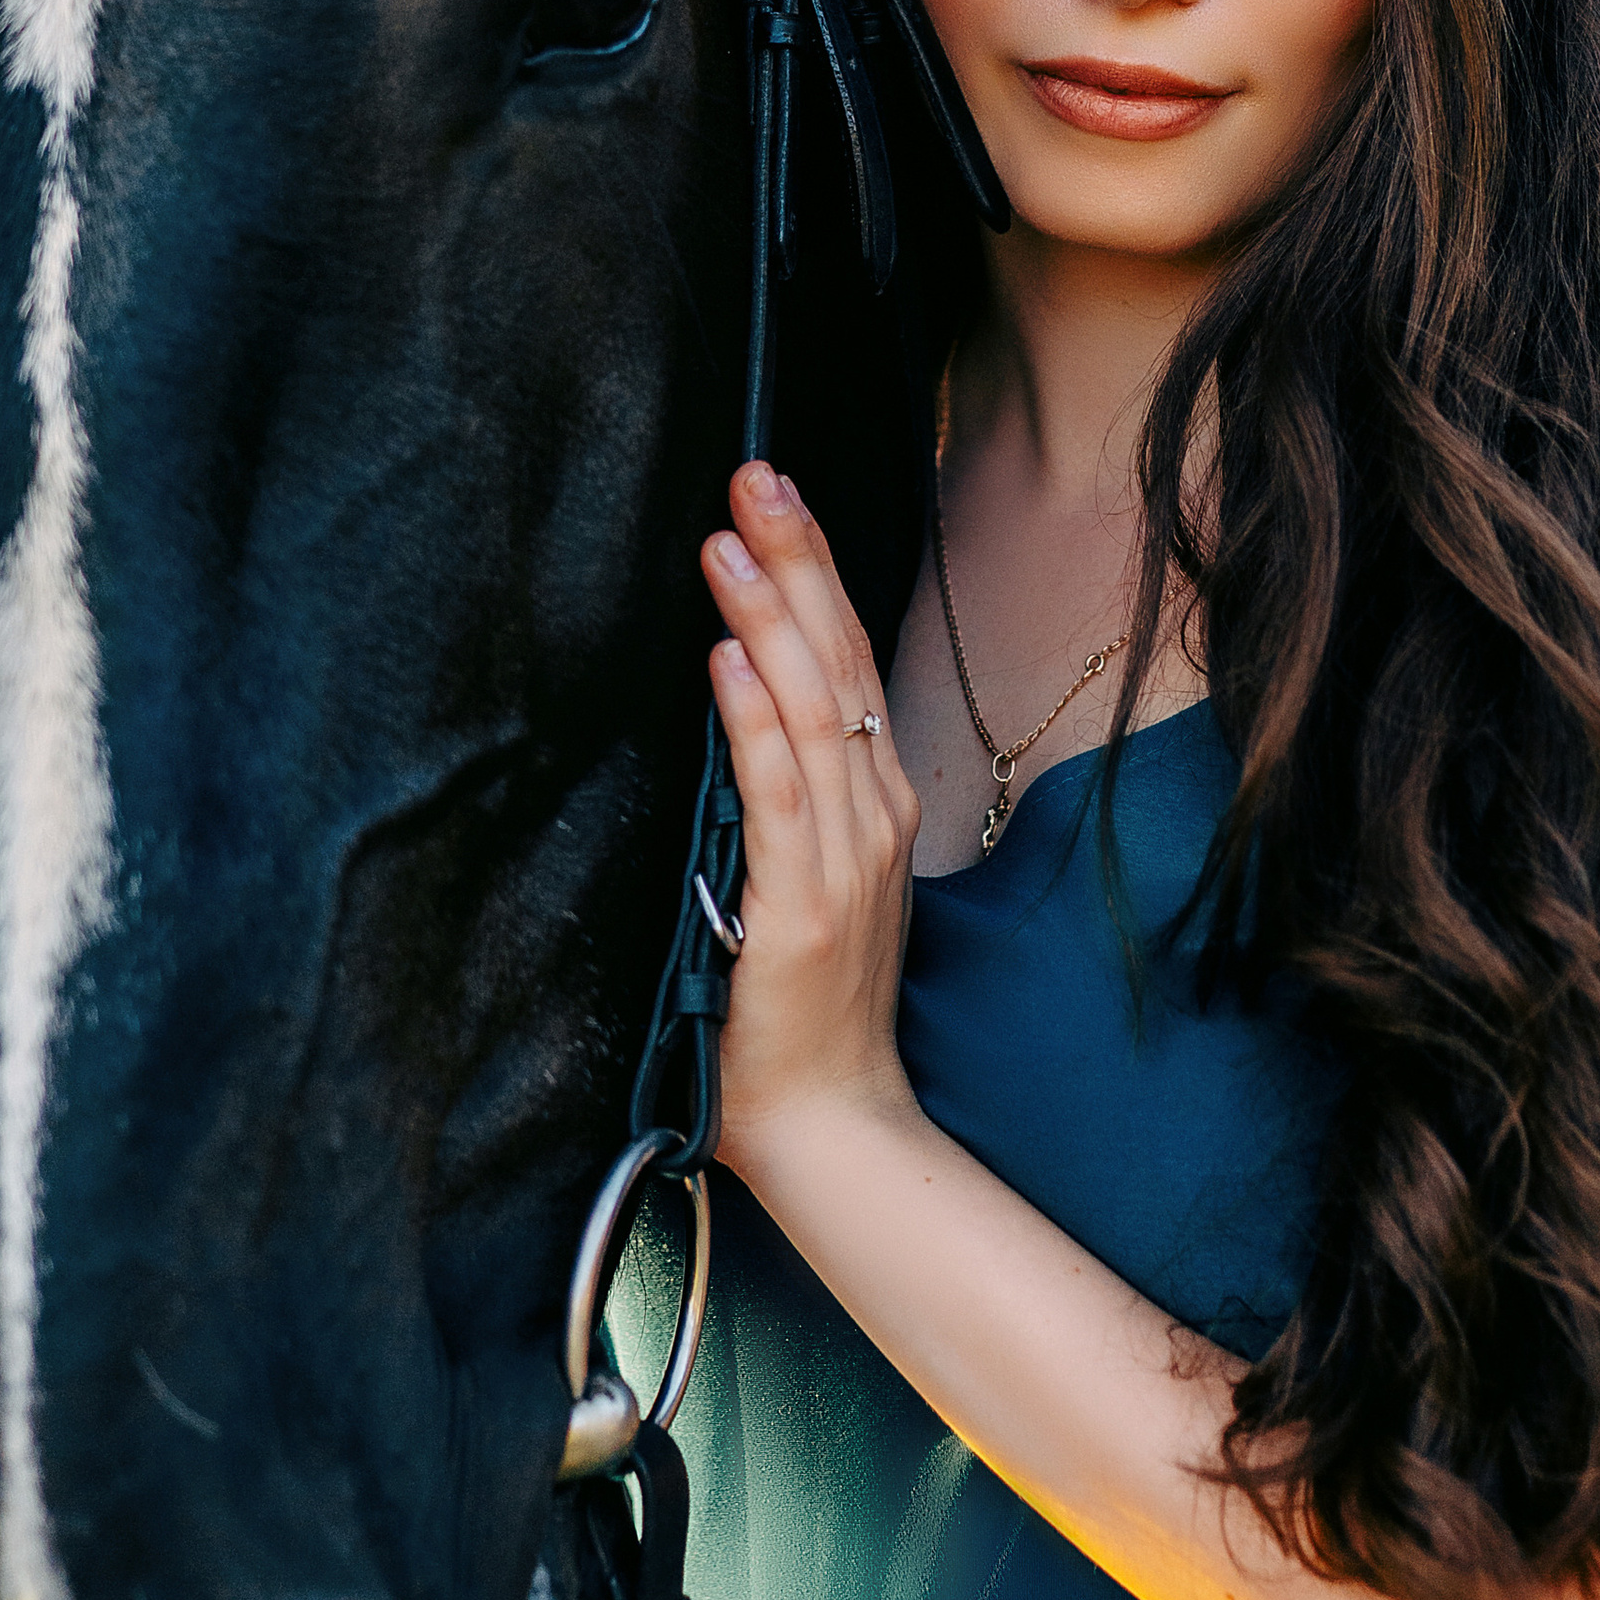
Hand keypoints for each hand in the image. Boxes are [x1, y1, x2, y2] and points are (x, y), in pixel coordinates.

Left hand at [701, 461, 922, 1175]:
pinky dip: (753, 720)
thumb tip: (736, 698)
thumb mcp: (804, 878)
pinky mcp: (805, 904)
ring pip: (813, 710)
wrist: (834, 1124)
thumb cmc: (800, 1010)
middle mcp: (873, 815)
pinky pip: (780, 794)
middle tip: (755, 475)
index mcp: (873, 804)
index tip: (772, 496)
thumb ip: (785, 796)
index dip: (813, 573)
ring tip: (730, 540)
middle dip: (797, 560)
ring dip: (769, 617)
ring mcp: (846, 858)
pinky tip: (726, 658)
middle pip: (838, 661)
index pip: (847, 662)